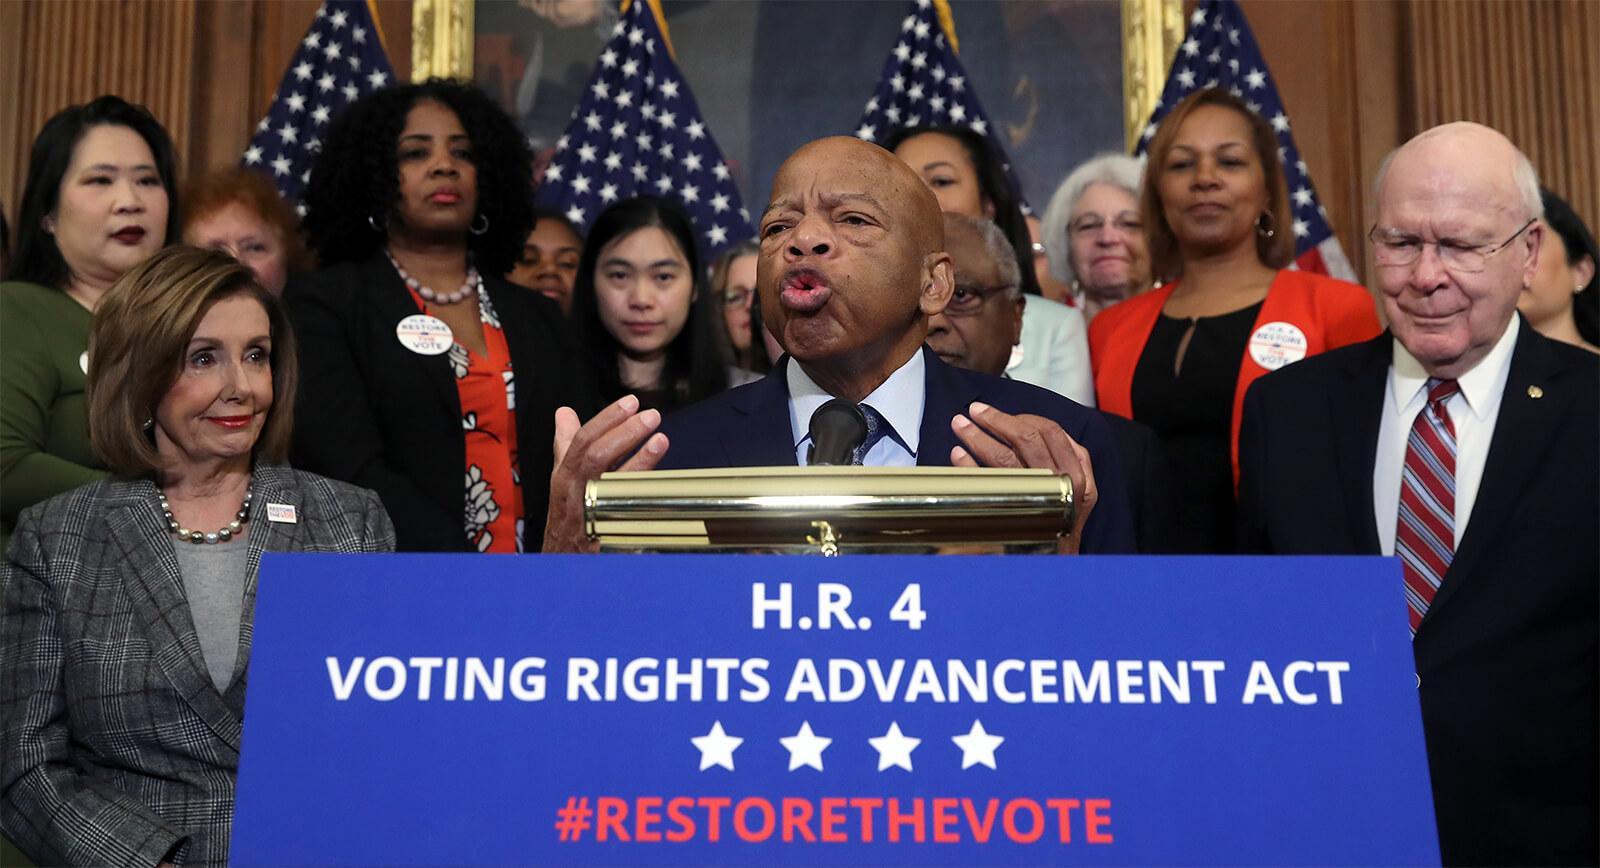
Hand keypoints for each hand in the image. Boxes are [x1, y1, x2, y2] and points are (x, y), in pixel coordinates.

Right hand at [542, 396, 668, 552]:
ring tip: (661, 440)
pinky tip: (660, 488)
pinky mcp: (604, 539)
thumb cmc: (566, 517)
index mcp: (564, 477)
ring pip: (612, 485)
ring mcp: (588, 517)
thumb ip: (566, 446)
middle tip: (651, 416)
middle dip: (624, 434)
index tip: (630, 403)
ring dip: (639, 462)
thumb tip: (564, 413)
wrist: (560, 565)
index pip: (583, 441)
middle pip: (596, 458)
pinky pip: (624, 517)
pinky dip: (641, 500)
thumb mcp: (562, 480)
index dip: (607, 420)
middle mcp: (574, 495)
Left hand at [950, 402, 1096, 553]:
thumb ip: (1061, 457)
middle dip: (996, 420)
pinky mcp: (1018, 516)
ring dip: (978, 437)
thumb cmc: (1059, 525)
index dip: (1019, 417)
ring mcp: (1041, 500)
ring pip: (1005, 457)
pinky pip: (989, 484)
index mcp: (1078, 473)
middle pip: (1026, 439)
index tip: (996, 413)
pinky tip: (957, 456)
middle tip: (975, 412)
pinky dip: (970, 467)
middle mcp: (1064, 484)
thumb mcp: (1074, 488)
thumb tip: (1025, 426)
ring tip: (960, 427)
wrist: (1056, 564)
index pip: (1049, 431)